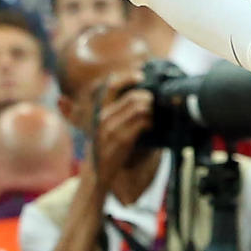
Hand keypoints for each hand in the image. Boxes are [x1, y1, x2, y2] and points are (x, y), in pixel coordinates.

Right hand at [90, 71, 154, 187]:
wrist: (95, 175)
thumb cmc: (103, 151)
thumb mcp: (103, 129)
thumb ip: (115, 114)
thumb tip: (137, 101)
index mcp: (99, 112)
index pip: (112, 86)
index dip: (128, 77)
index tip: (141, 75)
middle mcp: (104, 117)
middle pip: (133, 97)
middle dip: (148, 98)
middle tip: (155, 102)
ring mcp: (112, 128)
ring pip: (139, 108)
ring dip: (151, 110)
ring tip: (154, 115)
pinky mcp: (121, 140)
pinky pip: (142, 123)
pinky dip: (150, 122)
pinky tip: (151, 126)